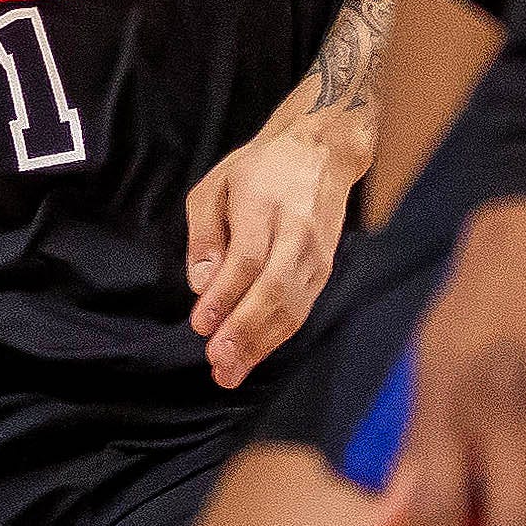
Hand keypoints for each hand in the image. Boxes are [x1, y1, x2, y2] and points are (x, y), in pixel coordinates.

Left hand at [185, 103, 368, 387]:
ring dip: (261, 344)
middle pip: (275, 289)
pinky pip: (301, 308)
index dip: (225, 295)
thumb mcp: (215, 186)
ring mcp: (318, 254)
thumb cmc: (259, 170)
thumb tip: (201, 285)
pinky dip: (277, 336)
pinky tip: (253, 355)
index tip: (200, 324)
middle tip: (218, 362)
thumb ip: (205, 234)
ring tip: (230, 373)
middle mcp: (299, 233)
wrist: (322, 152)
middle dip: (245, 331)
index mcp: (268, 206)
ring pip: (292, 306)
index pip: (248, 259)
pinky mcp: (325, 269)